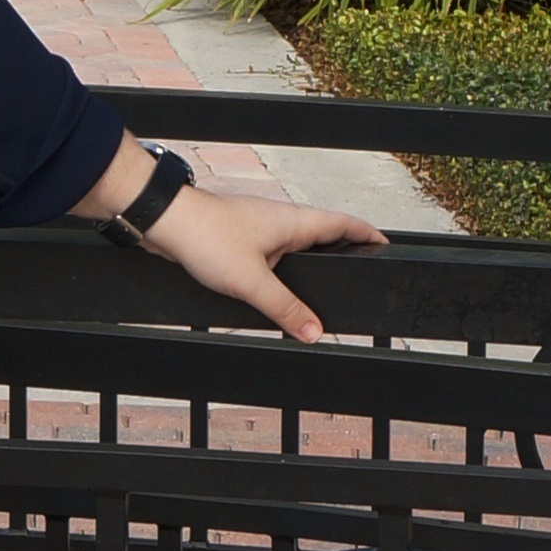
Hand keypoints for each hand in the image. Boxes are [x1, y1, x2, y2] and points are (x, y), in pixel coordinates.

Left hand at [140, 184, 382, 341]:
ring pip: (296, 244)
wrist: (165, 221)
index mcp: (295, 221)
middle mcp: (281, 220)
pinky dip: (283, 268)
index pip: (345, 223)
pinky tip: (276, 286)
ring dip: (310, 261)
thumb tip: (313, 331)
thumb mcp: (251, 282)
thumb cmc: (206, 236)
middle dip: (343, 251)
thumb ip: (284, 308)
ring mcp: (260, 227)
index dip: (369, 234)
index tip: (386, 246)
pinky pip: (273, 252)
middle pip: (324, 234)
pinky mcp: (241, 237)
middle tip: (359, 271)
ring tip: (322, 286)